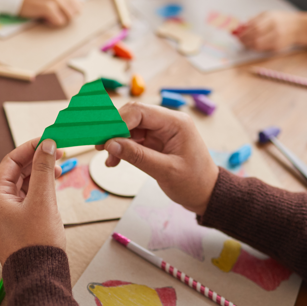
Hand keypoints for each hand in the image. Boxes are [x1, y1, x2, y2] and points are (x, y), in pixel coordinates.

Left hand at [0, 139, 64, 264]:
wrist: (39, 277)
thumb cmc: (37, 242)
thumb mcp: (43, 200)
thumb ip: (44, 169)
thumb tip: (46, 145)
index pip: (10, 162)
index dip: (30, 148)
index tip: (48, 140)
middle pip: (15, 173)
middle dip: (37, 161)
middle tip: (58, 152)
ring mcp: (6, 216)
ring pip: (22, 186)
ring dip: (40, 175)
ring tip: (58, 169)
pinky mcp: (17, 225)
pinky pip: (26, 200)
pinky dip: (39, 190)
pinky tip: (53, 187)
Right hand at [19, 0, 81, 26]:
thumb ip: (64, 0)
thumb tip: (78, 10)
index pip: (79, 4)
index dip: (72, 12)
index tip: (61, 13)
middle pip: (75, 12)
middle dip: (68, 17)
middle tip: (55, 16)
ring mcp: (54, 0)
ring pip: (69, 17)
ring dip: (61, 20)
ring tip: (50, 17)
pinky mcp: (48, 7)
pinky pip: (59, 21)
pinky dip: (54, 23)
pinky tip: (46, 20)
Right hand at [96, 102, 218, 214]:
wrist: (207, 194)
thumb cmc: (194, 182)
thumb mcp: (165, 171)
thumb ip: (137, 156)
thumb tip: (110, 144)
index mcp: (175, 122)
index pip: (140, 111)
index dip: (118, 122)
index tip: (103, 139)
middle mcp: (167, 122)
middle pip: (132, 116)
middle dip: (114, 131)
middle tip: (99, 146)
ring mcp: (161, 131)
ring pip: (130, 128)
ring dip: (116, 142)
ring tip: (108, 159)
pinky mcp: (156, 142)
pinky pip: (133, 140)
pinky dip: (122, 149)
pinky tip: (114, 161)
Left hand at [234, 11, 299, 51]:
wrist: (298, 27)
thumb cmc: (281, 19)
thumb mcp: (269, 14)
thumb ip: (255, 19)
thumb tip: (241, 26)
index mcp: (272, 18)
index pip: (254, 26)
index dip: (244, 31)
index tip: (237, 33)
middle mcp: (275, 29)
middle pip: (255, 36)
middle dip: (244, 39)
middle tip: (238, 39)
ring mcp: (277, 39)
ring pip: (257, 45)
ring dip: (248, 45)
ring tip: (243, 42)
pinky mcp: (277, 47)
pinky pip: (262, 49)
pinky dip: (254, 47)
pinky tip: (251, 45)